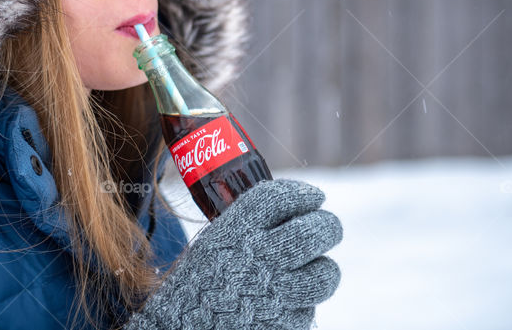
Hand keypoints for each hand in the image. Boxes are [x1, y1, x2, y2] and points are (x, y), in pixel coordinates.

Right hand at [123, 178, 342, 329]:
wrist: (182, 327)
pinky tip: (286, 301)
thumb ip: (251, 222)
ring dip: (324, 269)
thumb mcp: (216, 239)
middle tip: (328, 227)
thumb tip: (298, 207)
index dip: (303, 194)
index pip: (279, 199)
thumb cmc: (203, 280)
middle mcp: (256, 258)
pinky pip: (309, 309)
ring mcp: (273, 295)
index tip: (315, 197)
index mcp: (235, 230)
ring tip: (316, 268)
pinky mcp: (284, 326)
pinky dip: (302, 303)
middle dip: (328, 227)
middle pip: (312, 233)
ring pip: (324, 275)